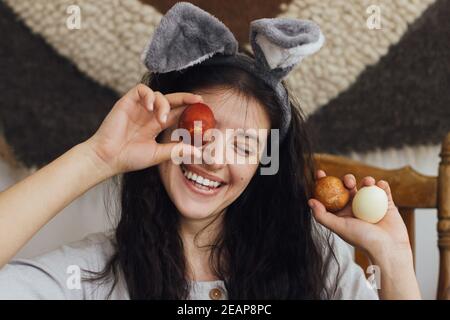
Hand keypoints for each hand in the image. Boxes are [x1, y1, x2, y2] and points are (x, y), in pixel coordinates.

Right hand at [85, 84, 201, 175]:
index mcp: (156, 125)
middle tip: (198, 101)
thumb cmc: (129, 158)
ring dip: (164, 104)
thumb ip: (176, 150)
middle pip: (171, 100)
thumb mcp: (157, 154)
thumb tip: (197, 152)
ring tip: (162, 118)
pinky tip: (150, 107)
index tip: (204, 109)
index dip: (189, 109)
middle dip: (185, 98)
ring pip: (158, 95)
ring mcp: (138, 107)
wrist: (107, 158)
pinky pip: (141, 90)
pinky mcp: (127, 102)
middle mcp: (149, 114)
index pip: (176, 112)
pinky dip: (149, 96)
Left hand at [308, 170, 411, 260]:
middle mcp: (356, 207)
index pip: (331, 194)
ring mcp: (371, 204)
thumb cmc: (363, 240)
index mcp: (343, 212)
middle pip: (349, 187)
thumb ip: (323, 216)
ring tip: (368, 182)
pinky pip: (383, 189)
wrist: (389, 248)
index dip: (324, 183)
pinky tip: (379, 185)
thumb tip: (310, 201)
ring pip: (366, 185)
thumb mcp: (339, 227)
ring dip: (366, 180)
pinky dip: (381, 184)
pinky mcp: (386, 203)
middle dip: (347, 179)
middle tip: (349, 181)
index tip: (320, 173)